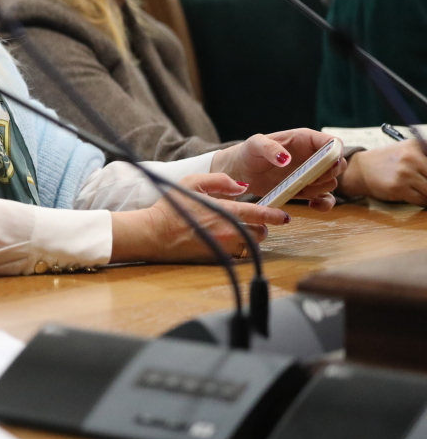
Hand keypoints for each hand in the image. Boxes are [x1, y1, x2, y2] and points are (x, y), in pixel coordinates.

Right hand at [111, 173, 290, 262]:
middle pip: (260, 233)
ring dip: (250, 240)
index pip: (260, 214)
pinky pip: (237, 256)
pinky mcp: (217, 258)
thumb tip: (241, 186)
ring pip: (251, 246)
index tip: (284, 217)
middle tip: (253, 223)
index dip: (275, 215)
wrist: (153, 233)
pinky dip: (238, 250)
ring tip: (239, 234)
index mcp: (224, 210)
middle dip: (260, 228)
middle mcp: (228, 231)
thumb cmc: (170, 206)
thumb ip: (219, 181)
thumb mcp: (192, 182)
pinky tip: (227, 243)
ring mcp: (223, 247)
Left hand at [210, 129, 344, 208]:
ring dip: (320, 188)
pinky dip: (324, 204)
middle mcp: (313, 156)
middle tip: (309, 178)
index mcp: (305, 139)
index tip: (329, 163)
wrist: (243, 171)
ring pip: (331, 182)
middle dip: (329, 173)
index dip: (336, 153)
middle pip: (338, 164)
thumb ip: (269, 148)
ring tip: (297, 187)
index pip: (332, 143)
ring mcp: (311, 174)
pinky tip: (311, 204)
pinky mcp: (307, 190)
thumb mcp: (255, 145)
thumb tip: (286, 159)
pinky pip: (325, 199)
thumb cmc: (250, 152)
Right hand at [339, 141, 426, 204]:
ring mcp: (404, 174)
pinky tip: (418, 196)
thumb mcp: (407, 150)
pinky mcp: (397, 189)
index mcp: (415, 146)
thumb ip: (425, 157)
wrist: (361, 169)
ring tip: (422, 190)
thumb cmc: (388, 161)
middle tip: (425, 185)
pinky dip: (423, 201)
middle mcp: (410, 159)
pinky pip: (421, 200)